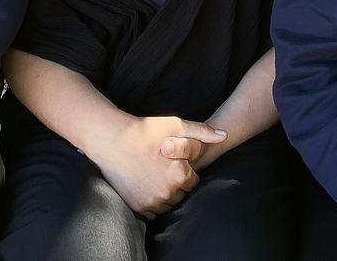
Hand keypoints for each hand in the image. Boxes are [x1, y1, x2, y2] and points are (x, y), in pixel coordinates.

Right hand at [89, 115, 225, 216]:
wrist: (112, 140)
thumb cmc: (145, 130)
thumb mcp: (176, 125)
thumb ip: (202, 132)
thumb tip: (225, 135)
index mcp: (180, 175)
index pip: (193, 181)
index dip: (186, 171)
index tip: (175, 163)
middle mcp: (168, 193)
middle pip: (181, 195)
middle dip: (177, 184)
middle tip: (165, 170)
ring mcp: (152, 202)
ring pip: (167, 205)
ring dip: (165, 195)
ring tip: (155, 177)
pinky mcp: (137, 207)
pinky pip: (152, 212)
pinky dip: (152, 202)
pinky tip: (146, 186)